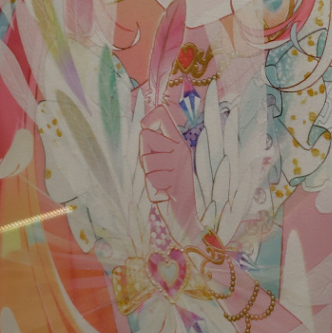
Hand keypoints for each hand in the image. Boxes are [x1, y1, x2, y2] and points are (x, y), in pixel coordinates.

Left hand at [139, 101, 198, 238]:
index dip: (149, 119)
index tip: (147, 127)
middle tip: (157, 171)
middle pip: (145, 137)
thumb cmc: (171, 189)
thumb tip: (144, 128)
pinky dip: (155, 193)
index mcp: (179, 144)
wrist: (187, 217)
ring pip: (146, 161)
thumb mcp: (165, 163)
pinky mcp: (176, 184)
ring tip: (164, 185)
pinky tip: (167, 196)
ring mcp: (179, 167)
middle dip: (144, 155)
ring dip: (150, 177)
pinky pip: (150, 182)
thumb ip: (156, 146)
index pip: (161, 115)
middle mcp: (181, 151)